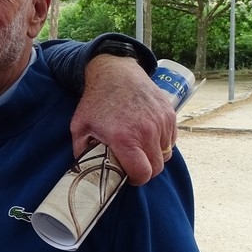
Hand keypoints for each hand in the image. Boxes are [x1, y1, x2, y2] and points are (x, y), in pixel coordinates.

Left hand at [72, 55, 177, 185]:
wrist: (115, 72)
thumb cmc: (96, 101)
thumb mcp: (79, 127)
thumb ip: (82, 152)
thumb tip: (86, 170)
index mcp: (125, 138)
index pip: (143, 173)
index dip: (135, 179)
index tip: (128, 175)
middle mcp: (147, 131)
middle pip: (157, 167)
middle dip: (145, 170)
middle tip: (133, 163)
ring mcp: (161, 122)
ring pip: (166, 154)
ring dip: (154, 155)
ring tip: (138, 147)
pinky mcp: (170, 114)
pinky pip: (171, 139)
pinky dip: (162, 142)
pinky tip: (147, 135)